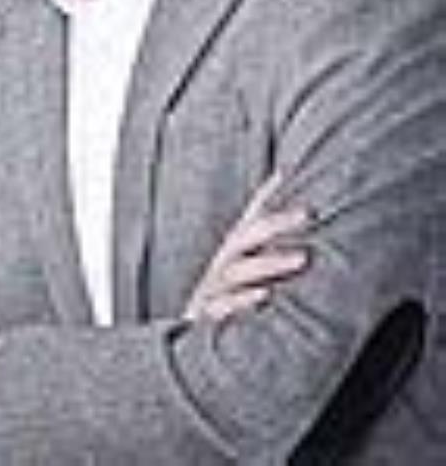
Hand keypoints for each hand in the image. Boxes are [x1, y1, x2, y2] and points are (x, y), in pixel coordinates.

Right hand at [184, 173, 309, 321]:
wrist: (195, 330)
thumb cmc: (227, 295)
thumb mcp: (244, 266)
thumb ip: (267, 241)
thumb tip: (291, 198)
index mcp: (235, 249)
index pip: (252, 215)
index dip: (268, 193)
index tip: (289, 173)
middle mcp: (224, 262)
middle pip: (248, 235)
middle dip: (277, 223)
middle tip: (308, 213)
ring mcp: (216, 286)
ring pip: (240, 268)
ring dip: (271, 261)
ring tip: (302, 257)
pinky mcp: (209, 312)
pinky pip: (226, 304)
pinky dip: (244, 299)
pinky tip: (265, 295)